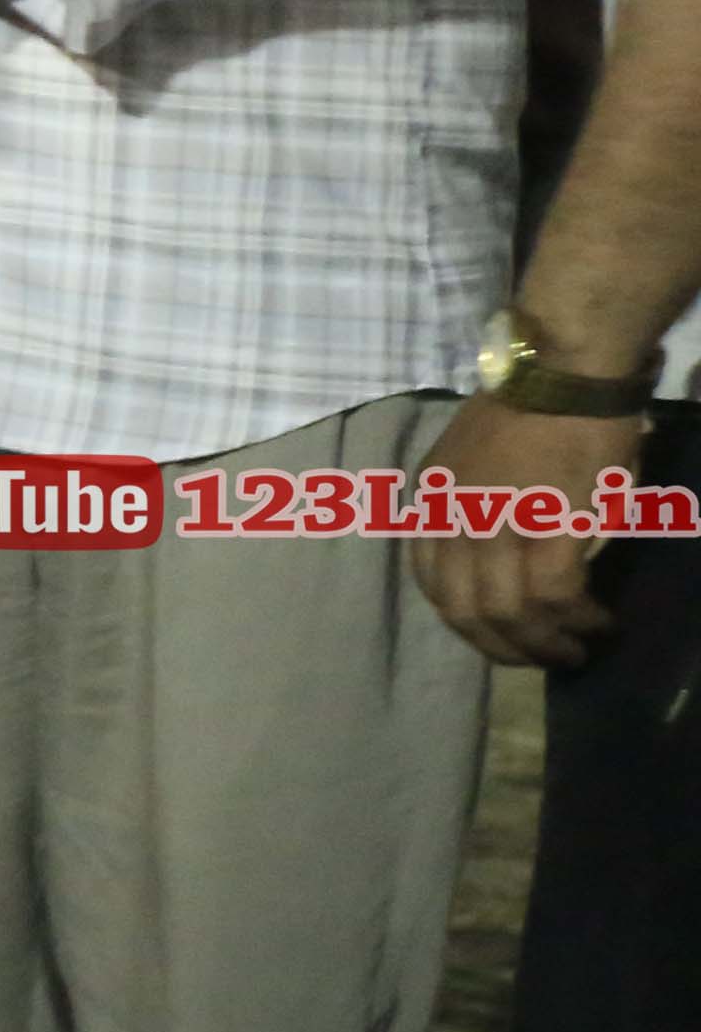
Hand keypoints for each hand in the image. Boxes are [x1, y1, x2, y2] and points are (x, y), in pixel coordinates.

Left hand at [411, 392, 647, 667]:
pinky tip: (599, 622)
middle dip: (501, 648)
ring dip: (545, 643)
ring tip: (576, 651)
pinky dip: (578, 619)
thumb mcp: (472, 457)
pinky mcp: (547, 525)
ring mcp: (497, 523)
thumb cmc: (530, 407)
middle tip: (539, 660)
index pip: (431, 582)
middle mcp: (454, 517)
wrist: (564, 372)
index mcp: (432, 499)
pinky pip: (555, 596)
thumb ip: (470, 505)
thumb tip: (495, 558)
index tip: (496, 636)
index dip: (464, 621)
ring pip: (509, 613)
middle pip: (464, 610)